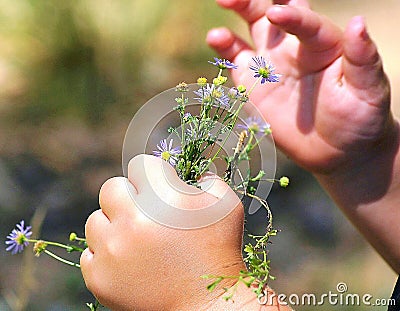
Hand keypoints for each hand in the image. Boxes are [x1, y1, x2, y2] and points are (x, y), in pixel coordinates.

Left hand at [80, 155, 289, 309]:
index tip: (158, 190)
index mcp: (163, 198)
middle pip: (111, 188)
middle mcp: (132, 221)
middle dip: (128, 196)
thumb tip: (190, 173)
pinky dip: (105, 254)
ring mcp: (112, 250)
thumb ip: (209, 178)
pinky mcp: (100, 277)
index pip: (140, 166)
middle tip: (143, 213)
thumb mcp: (226, 205)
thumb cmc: (220, 251)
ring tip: (135, 240)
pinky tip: (128, 261)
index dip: (151, 176)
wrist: (208, 303)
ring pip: (95, 220)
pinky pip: (89, 253)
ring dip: (113, 225)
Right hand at [207, 0, 394, 173]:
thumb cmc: (360, 118)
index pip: (306, 21)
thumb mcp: (369, 91)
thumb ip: (363, 59)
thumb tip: (358, 23)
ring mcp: (271, 64)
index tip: (276, 14)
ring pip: (250, 29)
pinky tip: (215, 40)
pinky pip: (235, 60)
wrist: (337, 149)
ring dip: (236, 17)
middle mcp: (294, 47)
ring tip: (220, 20)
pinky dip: (224, 49)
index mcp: (324, 44)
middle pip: (271, 12)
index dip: (292, 16)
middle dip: (252, 0)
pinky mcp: (253, 84)